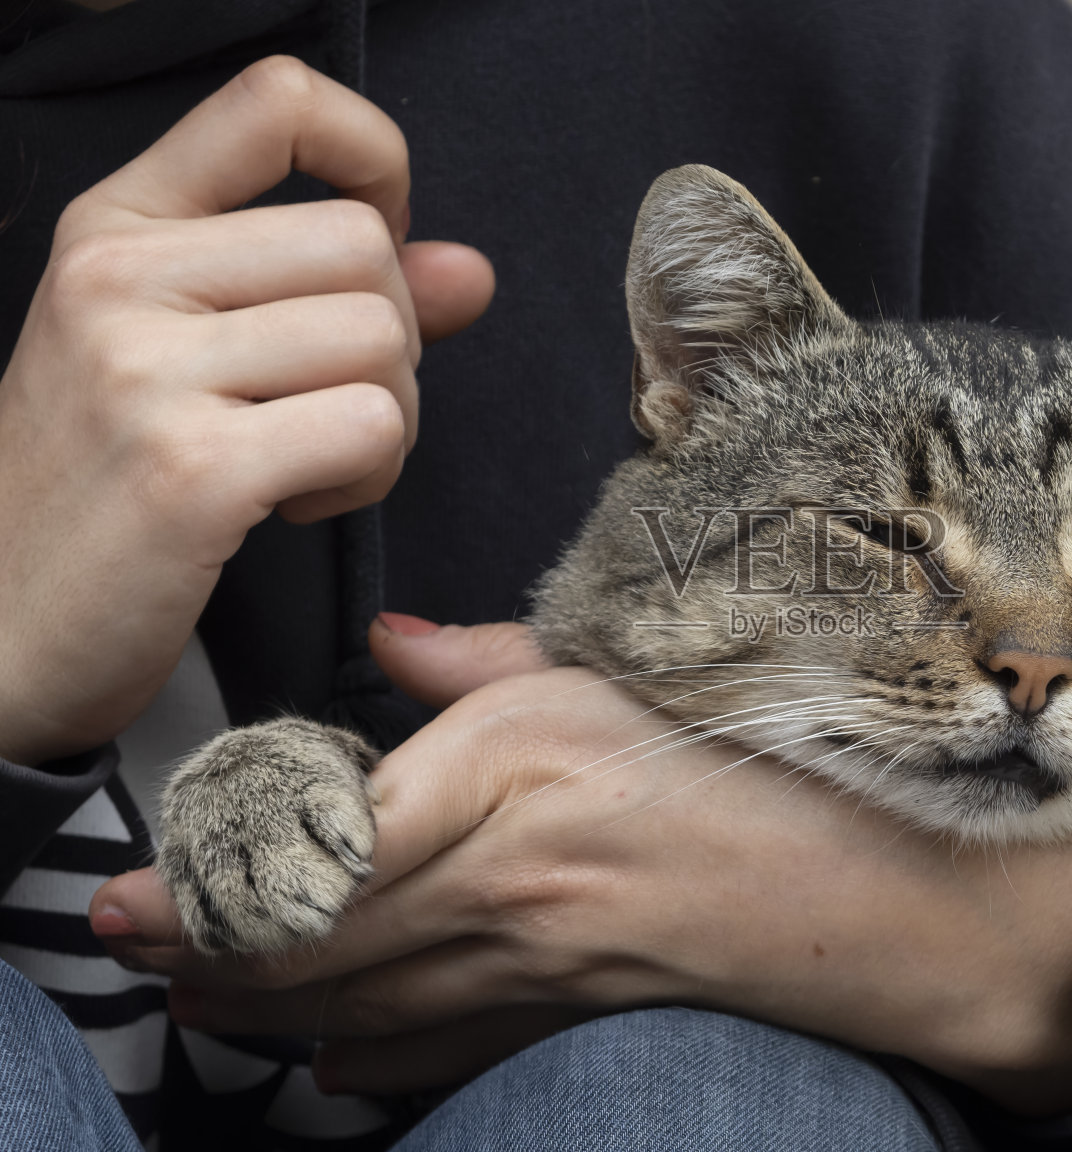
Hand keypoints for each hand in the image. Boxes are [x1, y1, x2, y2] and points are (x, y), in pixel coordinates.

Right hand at [0, 57, 494, 765]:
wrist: (0, 627)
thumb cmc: (106, 486)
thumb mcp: (192, 356)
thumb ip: (333, 297)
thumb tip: (468, 270)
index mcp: (118, 226)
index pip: (280, 101)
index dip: (375, 157)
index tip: (385, 238)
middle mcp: (120, 277)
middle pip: (364, 248)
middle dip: (389, 342)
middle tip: (322, 408)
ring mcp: (146, 370)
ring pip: (382, 341)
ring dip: (382, 421)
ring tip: (302, 462)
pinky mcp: (191, 470)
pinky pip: (371, 429)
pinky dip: (366, 478)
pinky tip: (293, 501)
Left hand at [93, 618, 1071, 1115]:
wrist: (880, 885)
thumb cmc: (766, 756)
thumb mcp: (626, 670)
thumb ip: (492, 662)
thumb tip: (399, 645)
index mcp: (508, 768)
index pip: (312, 844)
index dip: (206, 883)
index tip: (140, 890)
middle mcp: (502, 875)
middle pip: (307, 940)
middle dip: (201, 955)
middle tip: (127, 945)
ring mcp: (530, 962)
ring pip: (350, 1005)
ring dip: (260, 1009)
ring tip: (200, 999)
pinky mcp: (565, 1012)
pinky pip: (435, 1053)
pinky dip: (363, 1062)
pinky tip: (326, 1059)